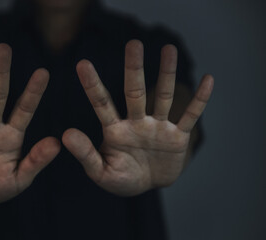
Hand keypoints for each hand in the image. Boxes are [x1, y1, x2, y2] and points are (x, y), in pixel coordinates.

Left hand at [62, 40, 213, 195]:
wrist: (147, 186)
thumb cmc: (121, 179)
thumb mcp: (100, 172)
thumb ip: (85, 154)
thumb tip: (65, 134)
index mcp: (115, 131)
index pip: (102, 104)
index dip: (92, 85)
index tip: (82, 63)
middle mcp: (136, 122)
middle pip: (135, 92)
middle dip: (134, 69)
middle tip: (134, 44)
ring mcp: (158, 127)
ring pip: (163, 97)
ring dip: (167, 74)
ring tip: (169, 49)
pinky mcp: (177, 137)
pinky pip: (190, 116)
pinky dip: (200, 100)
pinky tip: (208, 80)